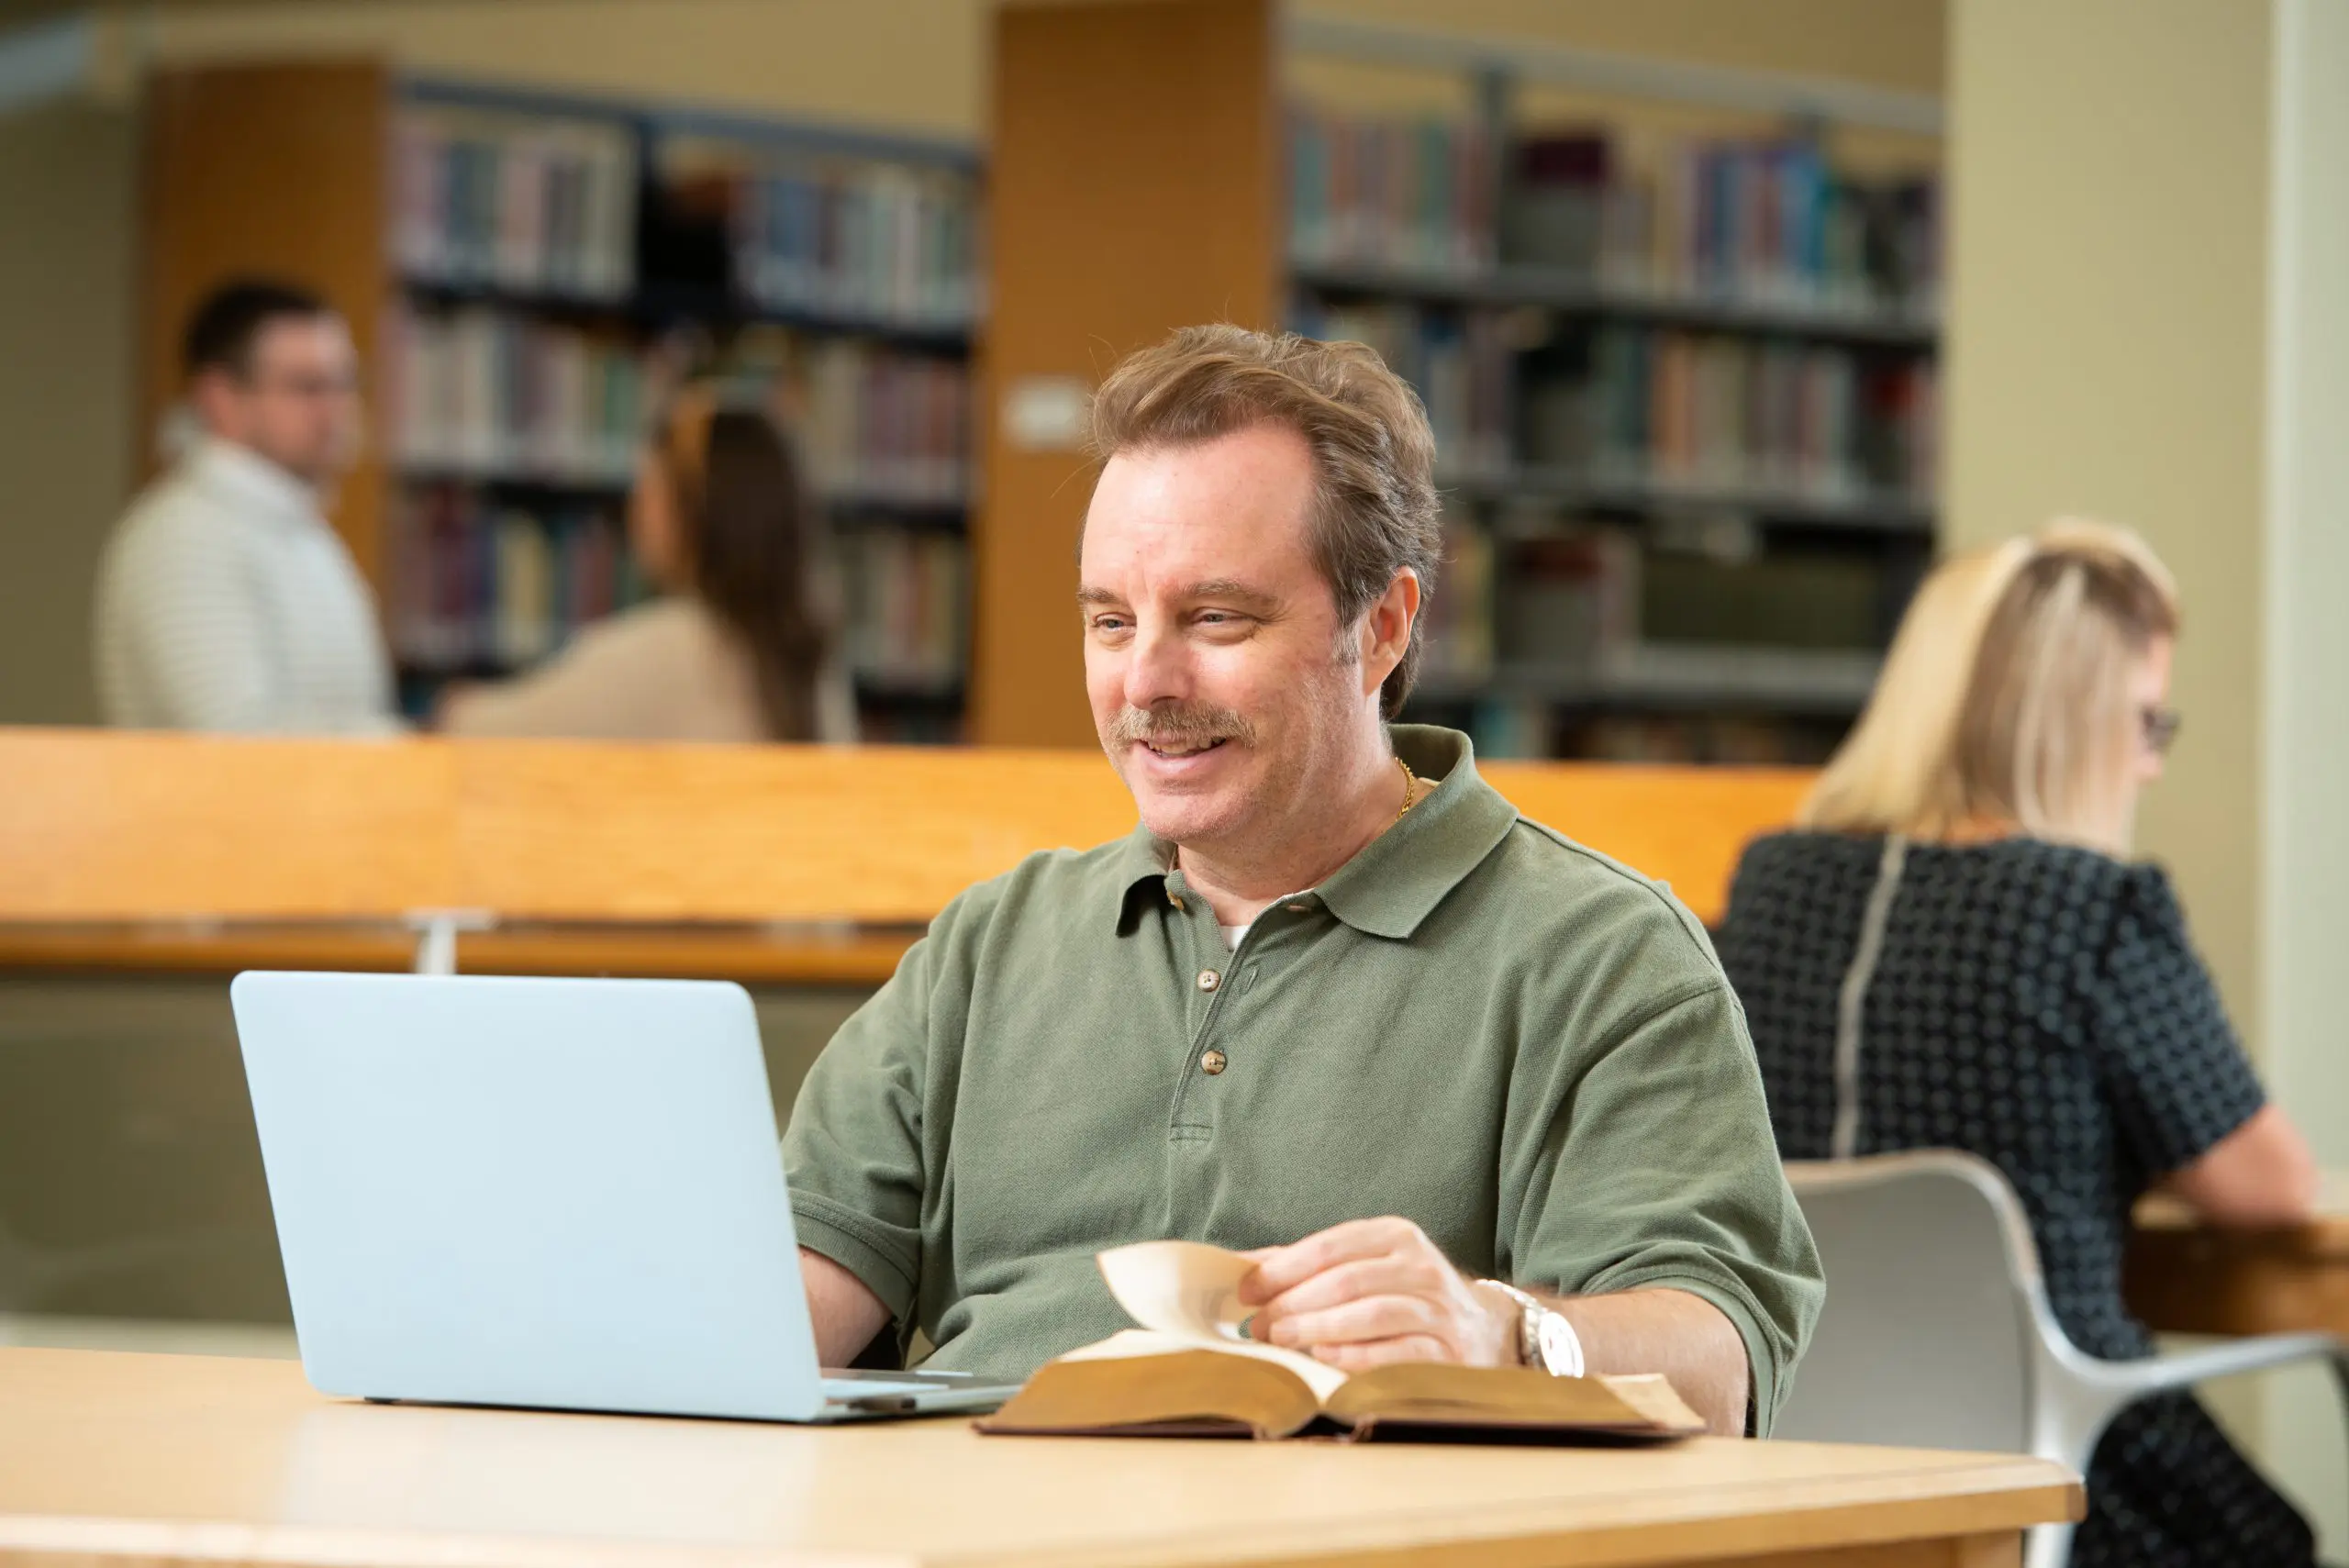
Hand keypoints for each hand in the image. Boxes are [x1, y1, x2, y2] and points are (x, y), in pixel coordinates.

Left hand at [1238, 1217, 1515, 1370]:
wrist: (1481, 1330)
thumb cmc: (1403, 1295)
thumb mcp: (1363, 1266)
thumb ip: (1308, 1265)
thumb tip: (1242, 1265)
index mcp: (1394, 1235)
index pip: (1329, 1246)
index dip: (1282, 1269)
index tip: (1246, 1291)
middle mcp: (1420, 1265)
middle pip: (1346, 1280)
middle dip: (1293, 1304)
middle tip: (1258, 1325)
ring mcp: (1438, 1308)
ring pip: (1371, 1313)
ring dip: (1318, 1328)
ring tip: (1281, 1340)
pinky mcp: (1449, 1350)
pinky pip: (1397, 1352)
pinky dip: (1357, 1355)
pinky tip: (1324, 1358)